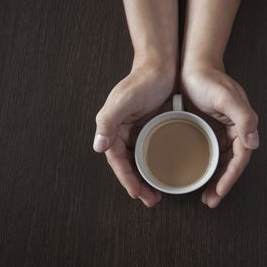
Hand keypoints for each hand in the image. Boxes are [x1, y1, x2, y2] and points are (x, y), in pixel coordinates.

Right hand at [93, 58, 174, 207]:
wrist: (162, 65)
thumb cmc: (142, 81)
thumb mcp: (124, 101)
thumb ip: (108, 122)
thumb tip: (98, 148)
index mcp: (112, 127)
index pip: (117, 160)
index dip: (126, 179)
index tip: (137, 193)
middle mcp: (123, 132)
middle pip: (128, 165)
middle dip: (137, 185)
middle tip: (152, 201)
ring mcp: (138, 131)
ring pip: (141, 161)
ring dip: (147, 178)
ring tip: (158, 194)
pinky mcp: (153, 128)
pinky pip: (153, 151)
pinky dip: (157, 164)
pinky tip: (168, 173)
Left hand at [181, 64, 258, 207]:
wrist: (192, 66)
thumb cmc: (209, 80)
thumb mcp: (226, 98)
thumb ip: (244, 118)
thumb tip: (255, 142)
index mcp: (243, 124)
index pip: (241, 157)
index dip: (231, 177)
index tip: (219, 192)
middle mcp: (235, 130)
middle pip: (231, 163)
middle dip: (223, 184)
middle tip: (211, 201)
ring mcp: (221, 131)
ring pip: (220, 161)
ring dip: (214, 179)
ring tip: (205, 196)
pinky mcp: (207, 129)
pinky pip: (209, 152)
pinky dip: (205, 166)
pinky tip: (196, 174)